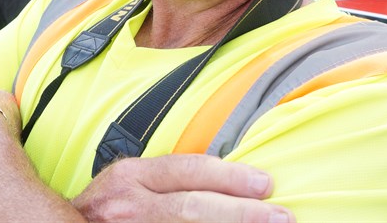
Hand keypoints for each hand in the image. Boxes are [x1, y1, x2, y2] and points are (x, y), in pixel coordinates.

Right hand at [72, 154, 294, 222]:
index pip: (189, 170)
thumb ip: (169, 180)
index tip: (265, 184)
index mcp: (131, 175)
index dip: (230, 177)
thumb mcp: (130, 183)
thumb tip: (229, 181)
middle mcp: (128, 203)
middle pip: (192, 206)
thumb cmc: (107, 208)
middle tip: (279, 216)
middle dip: (239, 212)